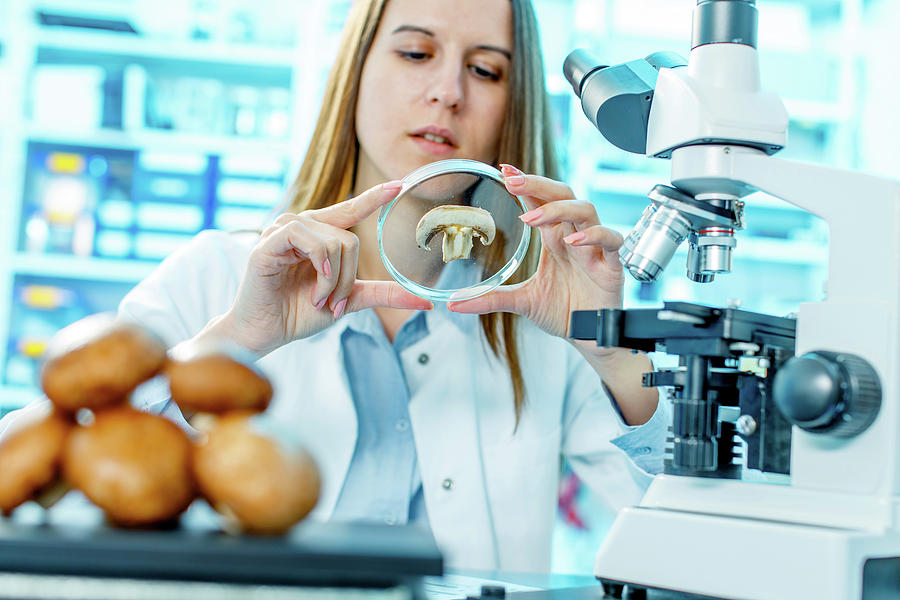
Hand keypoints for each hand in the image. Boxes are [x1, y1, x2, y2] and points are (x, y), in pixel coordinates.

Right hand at [214, 182, 431, 355]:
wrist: (265, 332)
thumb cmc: (299, 313)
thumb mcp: (350, 301)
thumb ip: (382, 294)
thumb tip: (425, 302)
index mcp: (318, 234)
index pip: (349, 210)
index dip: (374, 197)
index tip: (399, 185)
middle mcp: (301, 225)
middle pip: (350, 239)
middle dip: (349, 278)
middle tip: (334, 303)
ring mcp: (282, 230)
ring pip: (334, 241)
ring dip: (334, 280)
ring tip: (319, 300)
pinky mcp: (268, 242)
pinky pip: (310, 240)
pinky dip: (321, 268)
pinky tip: (314, 289)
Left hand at [448, 164, 623, 340]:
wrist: (589, 337)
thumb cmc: (564, 312)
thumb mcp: (521, 302)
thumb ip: (490, 298)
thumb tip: (454, 304)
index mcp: (555, 239)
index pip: (541, 200)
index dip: (525, 184)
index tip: (503, 170)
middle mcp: (574, 237)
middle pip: (563, 194)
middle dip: (538, 184)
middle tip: (512, 181)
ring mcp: (594, 250)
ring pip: (586, 210)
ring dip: (559, 208)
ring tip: (533, 218)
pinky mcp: (611, 266)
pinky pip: (612, 240)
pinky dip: (594, 235)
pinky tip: (572, 241)